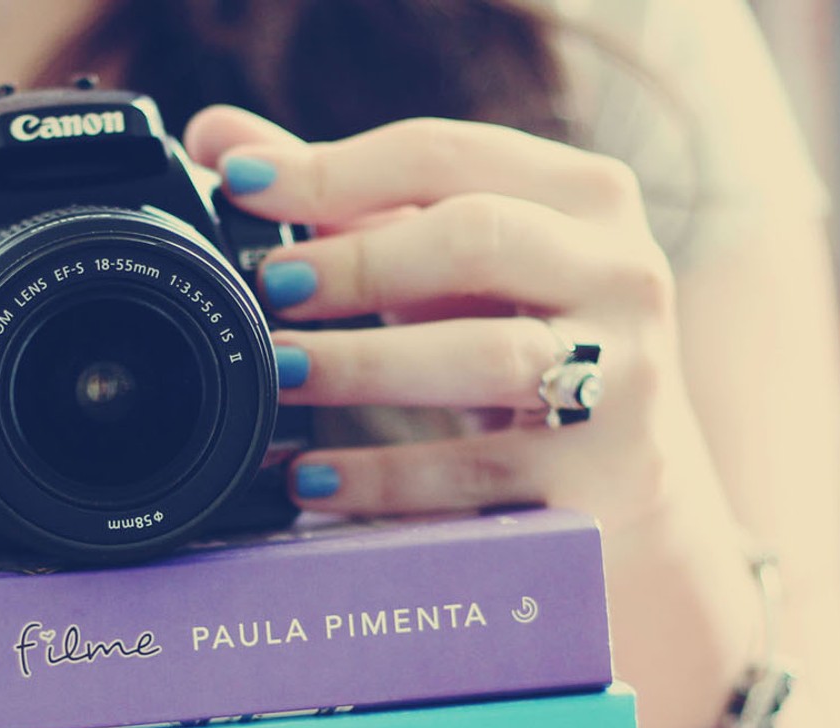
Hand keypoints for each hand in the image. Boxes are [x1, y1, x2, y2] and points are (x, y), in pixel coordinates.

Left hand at [187, 107, 724, 544]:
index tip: (239, 186)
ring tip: (278, 376)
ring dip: (364, 365)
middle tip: (268, 287)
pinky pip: (473, 472)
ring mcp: (621, 378)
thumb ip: (343, 197)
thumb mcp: (445, 260)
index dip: (334, 168)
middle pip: (478, 239)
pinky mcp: (599, 477)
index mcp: (583, 196)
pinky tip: (311, 475)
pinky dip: (381, 478)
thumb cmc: (518, 338)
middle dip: (358, 262)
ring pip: (487, 358)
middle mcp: (621, 273)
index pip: (448, 155)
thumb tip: (216, 137)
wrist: (623, 475)